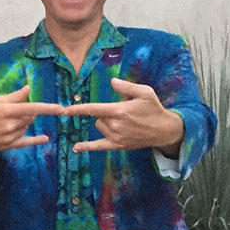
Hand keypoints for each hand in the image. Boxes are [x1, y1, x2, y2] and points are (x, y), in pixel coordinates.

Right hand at [0, 85, 64, 154]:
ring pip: (27, 127)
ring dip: (24, 122)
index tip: (61, 108)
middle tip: (14, 110)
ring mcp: (9, 137)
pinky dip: (36, 140)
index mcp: (7, 111)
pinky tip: (45, 138)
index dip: (48, 108)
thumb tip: (29, 89)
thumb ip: (14, 96)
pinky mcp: (8, 145)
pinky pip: (26, 142)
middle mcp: (10, 125)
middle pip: (30, 117)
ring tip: (8, 121)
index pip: (33, 108)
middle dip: (28, 112)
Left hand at [66, 78, 184, 151]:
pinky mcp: (117, 145)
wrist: (163, 130)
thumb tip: (112, 82)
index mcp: (120, 110)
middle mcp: (115, 125)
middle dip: (106, 113)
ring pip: (99, 128)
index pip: (95, 109)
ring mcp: (116, 137)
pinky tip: (75, 147)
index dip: (79, 109)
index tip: (66, 109)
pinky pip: (98, 146)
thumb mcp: (144, 92)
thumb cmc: (154, 108)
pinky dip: (87, 146)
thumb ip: (127, 87)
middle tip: (123, 112)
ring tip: (123, 122)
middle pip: (98, 118)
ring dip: (105, 124)